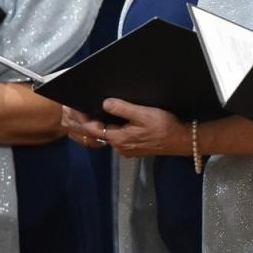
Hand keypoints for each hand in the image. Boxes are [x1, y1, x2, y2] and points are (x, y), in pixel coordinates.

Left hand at [68, 98, 188, 158]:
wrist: (181, 140)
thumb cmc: (164, 126)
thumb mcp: (144, 114)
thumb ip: (124, 109)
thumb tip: (105, 103)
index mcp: (119, 139)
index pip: (93, 129)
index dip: (81, 119)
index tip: (71, 108)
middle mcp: (119, 147)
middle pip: (96, 134)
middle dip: (83, 123)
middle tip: (70, 112)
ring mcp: (126, 149)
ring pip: (105, 136)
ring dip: (94, 126)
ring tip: (84, 114)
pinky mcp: (133, 148)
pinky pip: (114, 138)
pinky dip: (106, 129)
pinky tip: (106, 122)